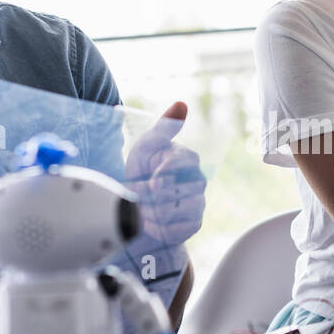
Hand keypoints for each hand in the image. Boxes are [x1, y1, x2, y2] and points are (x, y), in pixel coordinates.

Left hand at [123, 101, 206, 245]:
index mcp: (187, 158)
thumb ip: (163, 129)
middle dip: (154, 195)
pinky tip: (151, 222)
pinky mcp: (194, 223)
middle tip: (139, 195)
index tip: (151, 182)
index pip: (187, 161)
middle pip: (183, 188)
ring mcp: (198, 202)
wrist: (135, 207)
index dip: (168, 172)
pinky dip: (160, 227)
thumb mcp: (145, 147)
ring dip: (154, 211)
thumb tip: (182, 104)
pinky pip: (179, 228)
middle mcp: (198, 179)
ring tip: (142, 209)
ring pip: (180, 209)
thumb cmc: (142, 170)